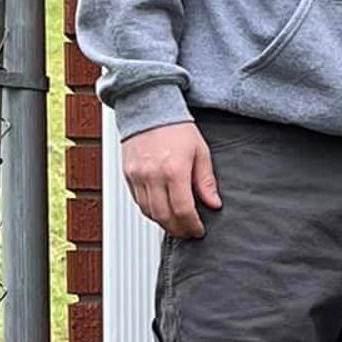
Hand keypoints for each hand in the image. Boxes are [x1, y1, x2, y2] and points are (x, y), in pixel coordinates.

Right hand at [121, 120, 220, 238]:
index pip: (183, 210)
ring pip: (149, 212)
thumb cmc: (176, 127)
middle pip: (164, 216)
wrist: (149, 109)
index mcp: (174, 170)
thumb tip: (213, 204)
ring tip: (176, 225)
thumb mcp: (200, 152)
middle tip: (188, 232)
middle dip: (178, 229)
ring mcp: (137, 176)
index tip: (199, 230)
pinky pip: (138, 202)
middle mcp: (152, 175)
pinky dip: (150, 211)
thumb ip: (206, 181)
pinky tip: (161, 211)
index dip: (192, 225)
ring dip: (163, 223)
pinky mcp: (128, 175)